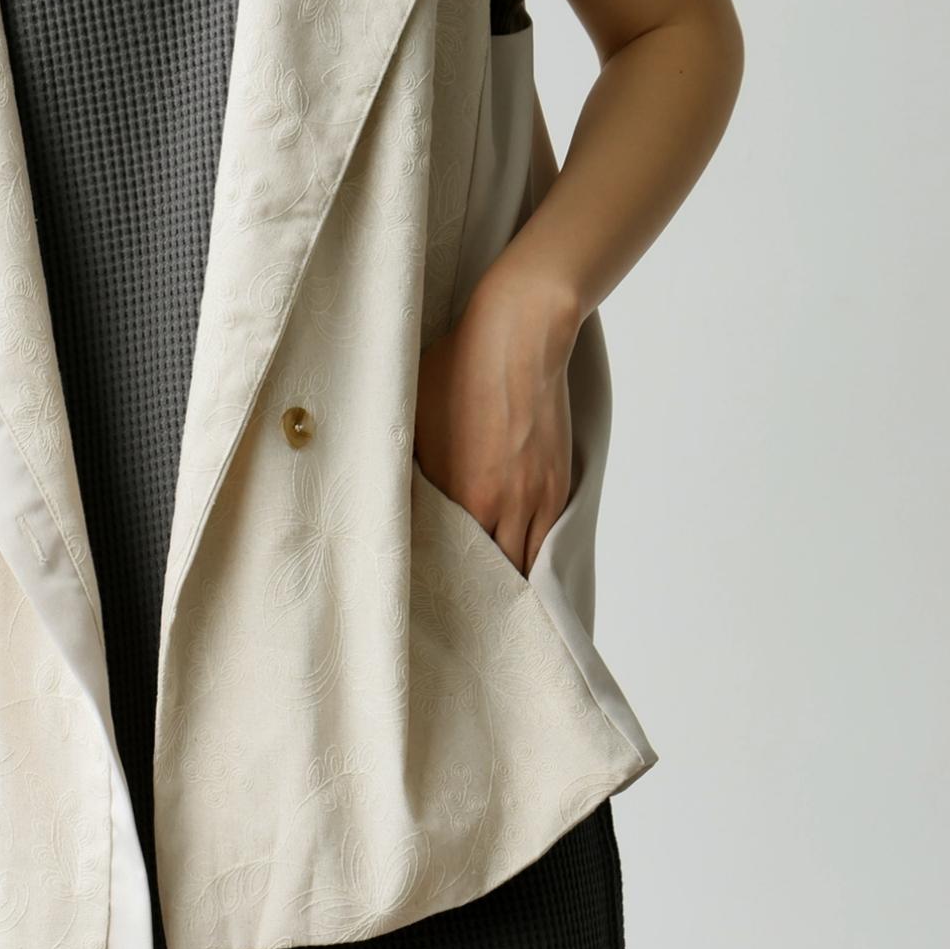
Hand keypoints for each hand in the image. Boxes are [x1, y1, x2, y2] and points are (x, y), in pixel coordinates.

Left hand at [414, 266, 579, 576]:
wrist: (518, 338)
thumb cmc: (455, 370)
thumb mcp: (413, 420)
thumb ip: (408, 469)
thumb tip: (390, 496)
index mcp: (464, 497)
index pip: (455, 564)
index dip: (446, 583)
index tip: (432, 598)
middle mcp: (504, 506)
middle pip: (496, 575)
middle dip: (481, 594)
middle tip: (462, 610)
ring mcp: (538, 496)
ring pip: (527, 562)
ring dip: (511, 580)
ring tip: (492, 598)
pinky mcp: (559, 483)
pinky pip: (547, 538)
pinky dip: (533, 555)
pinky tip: (518, 563)